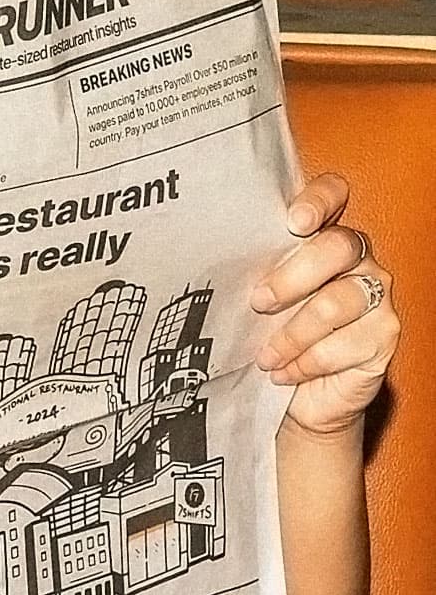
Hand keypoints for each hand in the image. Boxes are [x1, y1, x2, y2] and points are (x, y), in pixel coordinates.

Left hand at [253, 173, 397, 436]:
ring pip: (338, 302)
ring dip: (293, 334)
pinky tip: (285, 373)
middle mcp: (357, 258)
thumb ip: (250, 276)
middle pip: (338, 247)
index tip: (294, 221)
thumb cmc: (270, 339)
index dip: (320, 200)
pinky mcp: (384, 334)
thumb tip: (211, 267)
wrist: (296, 399)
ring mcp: (375, 295)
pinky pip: (346, 343)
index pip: (334, 195)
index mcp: (321, 238)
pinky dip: (307, 362)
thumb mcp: (253, 304)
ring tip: (265, 357)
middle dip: (293, 277)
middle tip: (259, 303)